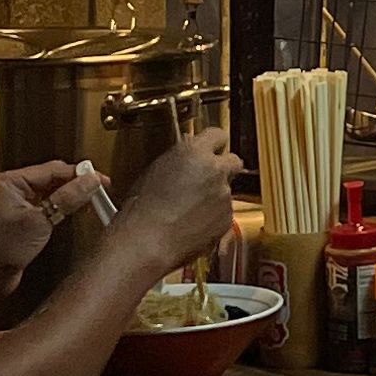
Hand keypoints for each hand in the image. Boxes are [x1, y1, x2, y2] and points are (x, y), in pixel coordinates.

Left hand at [0, 159, 101, 292]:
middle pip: (51, 179)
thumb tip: (89, 183)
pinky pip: (45, 208)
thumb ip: (66, 199)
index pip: (51, 170)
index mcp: (9, 183)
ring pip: (50, 194)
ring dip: (69, 197)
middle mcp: (10, 191)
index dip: (78, 174)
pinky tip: (74, 212)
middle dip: (75, 184)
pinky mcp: (20, 223)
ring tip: (91, 200)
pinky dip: (61, 209)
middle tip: (98, 189)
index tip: (99, 179)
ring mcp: (14, 207)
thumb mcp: (39, 222)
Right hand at [122, 128, 237, 272]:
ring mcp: (224, 195)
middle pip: (233, 160)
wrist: (147, 241)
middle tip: (207, 178)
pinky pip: (225, 212)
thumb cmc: (143, 208)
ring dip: (215, 195)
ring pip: (227, 189)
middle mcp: (214, 170)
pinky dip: (214, 216)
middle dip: (223, 167)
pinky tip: (193, 223)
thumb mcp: (156, 170)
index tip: (212, 148)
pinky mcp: (227, 218)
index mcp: (194, 152)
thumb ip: (180, 159)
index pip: (217, 134)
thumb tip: (188, 157)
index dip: (214, 143)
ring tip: (190, 208)